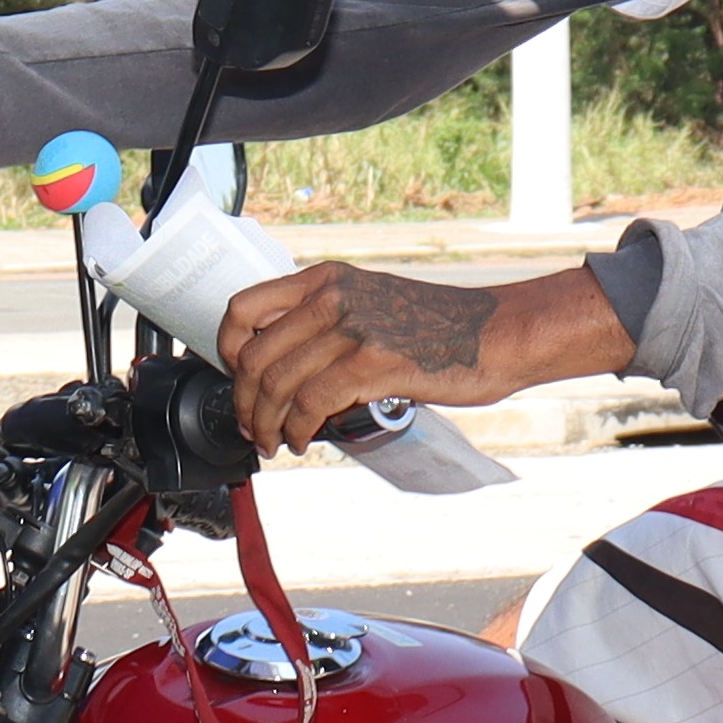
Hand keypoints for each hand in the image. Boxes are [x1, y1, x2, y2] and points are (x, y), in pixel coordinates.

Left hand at [217, 260, 637, 454]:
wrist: (496, 334)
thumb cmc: (438, 328)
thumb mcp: (371, 303)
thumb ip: (326, 324)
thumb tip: (282, 371)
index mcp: (325, 279)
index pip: (244, 308)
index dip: (226, 351)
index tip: (234, 380)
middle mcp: (331, 297)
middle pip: (253, 356)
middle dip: (244, 403)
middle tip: (251, 428)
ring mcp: (351, 328)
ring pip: (276, 385)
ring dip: (266, 424)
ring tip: (274, 443)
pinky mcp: (371, 363)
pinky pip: (310, 404)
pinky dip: (297, 431)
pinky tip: (302, 441)